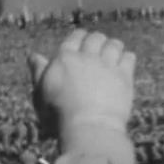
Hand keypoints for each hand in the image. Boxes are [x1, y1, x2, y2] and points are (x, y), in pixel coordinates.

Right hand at [28, 30, 135, 147]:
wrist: (88, 126)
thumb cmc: (59, 114)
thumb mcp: (42, 93)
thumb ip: (39, 72)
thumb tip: (34, 56)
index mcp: (65, 58)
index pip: (75, 37)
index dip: (80, 37)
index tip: (82, 40)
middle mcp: (88, 57)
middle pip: (96, 38)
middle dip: (97, 40)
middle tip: (98, 47)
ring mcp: (108, 65)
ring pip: (114, 44)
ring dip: (113, 46)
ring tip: (113, 53)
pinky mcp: (124, 76)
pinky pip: (129, 57)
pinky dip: (127, 58)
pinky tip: (124, 64)